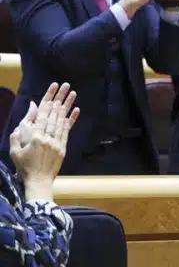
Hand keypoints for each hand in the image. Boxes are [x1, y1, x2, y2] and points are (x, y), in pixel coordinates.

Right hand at [10, 82, 79, 200]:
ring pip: (62, 120)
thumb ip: (21, 128)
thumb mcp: (15, 147)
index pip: (42, 113)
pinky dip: (71, 120)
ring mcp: (57, 142)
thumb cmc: (23, 165)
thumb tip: (30, 111)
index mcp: (34, 137)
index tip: (53, 87)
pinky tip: (75, 110)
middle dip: (60, 98)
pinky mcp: (63, 147)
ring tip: (72, 93)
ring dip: (67, 105)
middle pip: (54, 114)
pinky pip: (67, 131)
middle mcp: (47, 137)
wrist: (38, 181)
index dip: (48, 98)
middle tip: (66, 85)